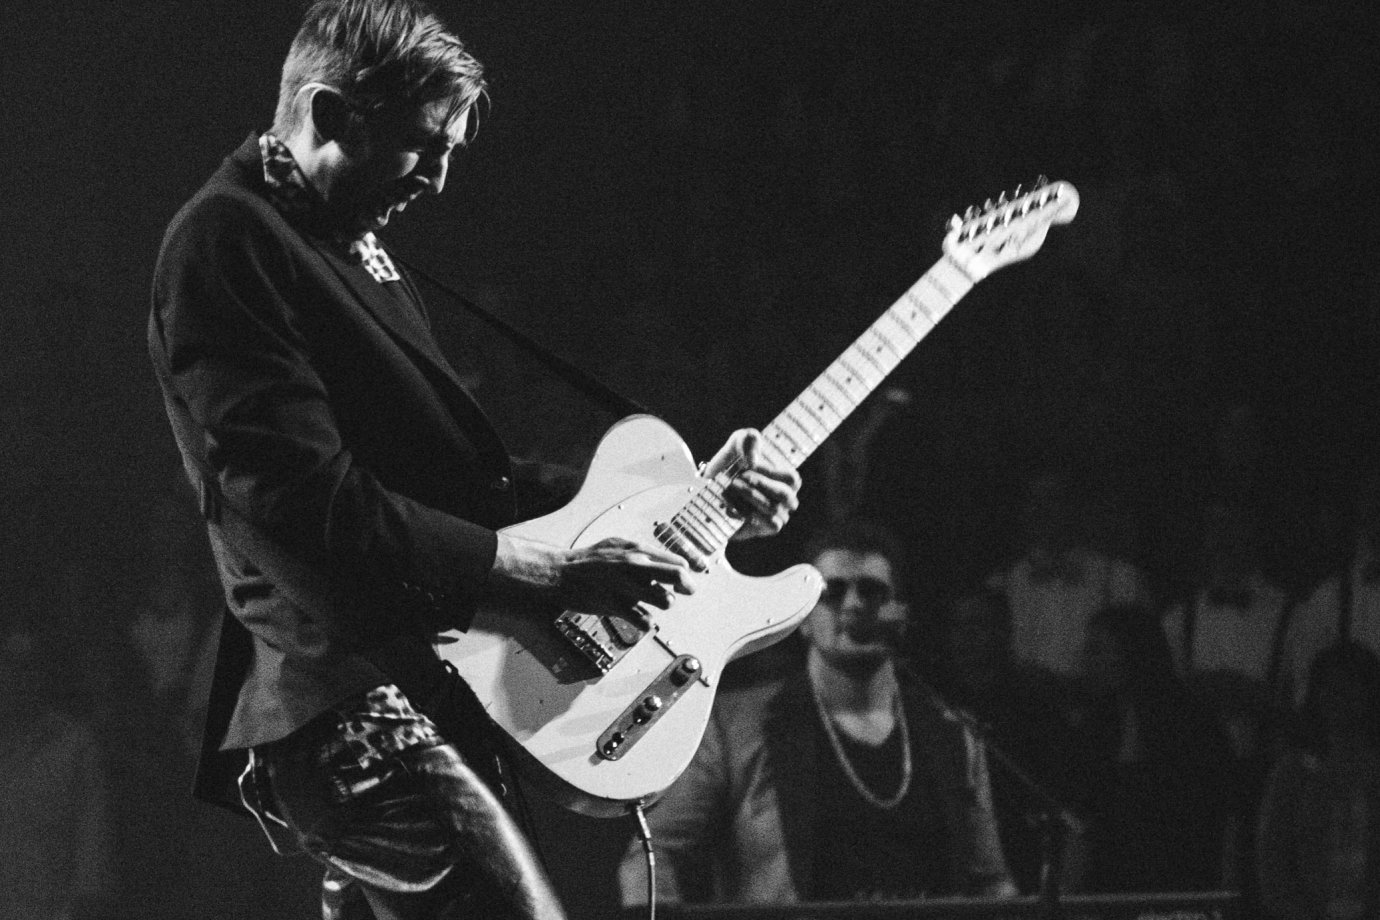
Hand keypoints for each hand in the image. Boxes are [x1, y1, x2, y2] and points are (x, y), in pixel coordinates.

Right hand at [491, 534, 695, 621]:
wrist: (560, 573)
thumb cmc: (589, 560)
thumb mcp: (617, 545)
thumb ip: (643, 552)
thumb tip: (668, 559)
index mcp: (637, 550)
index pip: (677, 561)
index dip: (686, 572)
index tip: (687, 579)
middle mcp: (635, 566)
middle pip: (678, 577)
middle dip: (687, 587)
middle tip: (686, 591)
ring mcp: (627, 587)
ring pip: (665, 600)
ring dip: (663, 603)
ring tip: (653, 602)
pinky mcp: (616, 606)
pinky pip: (645, 621)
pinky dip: (646, 622)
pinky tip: (640, 617)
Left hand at [703, 428, 800, 540]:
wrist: (714, 484)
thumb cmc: (734, 460)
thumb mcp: (740, 441)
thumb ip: (748, 440)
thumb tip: (752, 461)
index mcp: (787, 479)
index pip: (791, 478)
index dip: (769, 472)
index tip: (747, 465)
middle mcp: (787, 499)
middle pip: (784, 495)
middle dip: (759, 486)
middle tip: (735, 480)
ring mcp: (778, 515)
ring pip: (772, 511)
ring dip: (748, 499)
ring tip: (728, 490)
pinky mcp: (764, 529)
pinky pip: (763, 525)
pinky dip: (745, 515)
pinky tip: (729, 508)